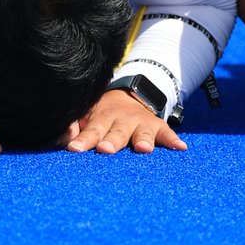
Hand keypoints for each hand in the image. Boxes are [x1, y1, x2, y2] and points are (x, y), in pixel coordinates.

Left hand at [61, 89, 187, 153]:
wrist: (128, 96)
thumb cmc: (102, 114)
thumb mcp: (86, 115)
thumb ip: (74, 127)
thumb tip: (64, 140)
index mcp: (101, 118)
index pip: (91, 131)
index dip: (83, 140)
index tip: (74, 149)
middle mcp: (122, 120)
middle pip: (116, 132)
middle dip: (112, 140)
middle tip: (105, 149)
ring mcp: (141, 123)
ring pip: (142, 132)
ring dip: (143, 139)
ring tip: (143, 149)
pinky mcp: (158, 126)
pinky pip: (167, 133)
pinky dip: (173, 140)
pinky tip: (180, 148)